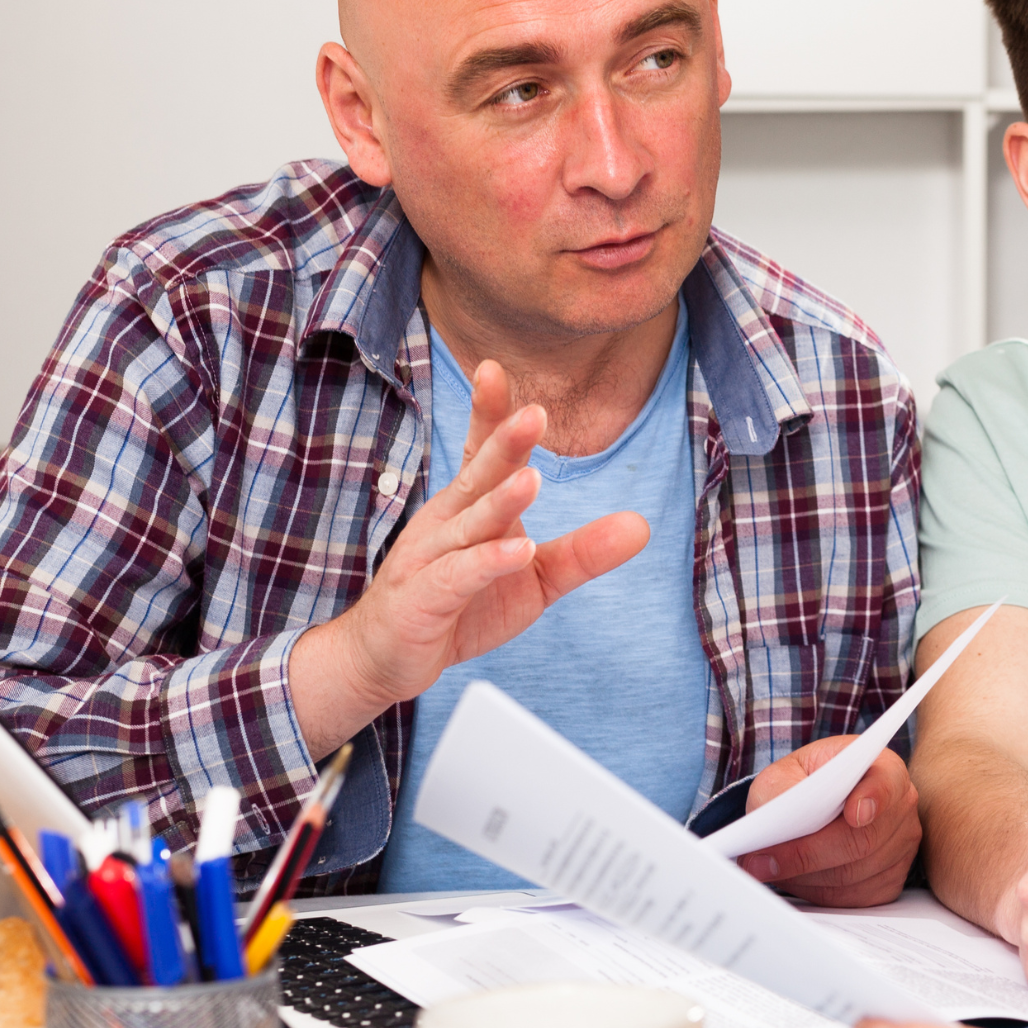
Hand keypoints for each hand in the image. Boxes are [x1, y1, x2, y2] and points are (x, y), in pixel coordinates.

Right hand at [293, 360, 647, 753]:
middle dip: (503, 442)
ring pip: (469, 523)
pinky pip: (458, 576)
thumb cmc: (458, 607)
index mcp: (468, 508)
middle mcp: (446, 523)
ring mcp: (429, 558)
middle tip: (534, 412)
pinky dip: (487, 563)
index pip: (480, 451)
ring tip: (533, 479)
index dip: (488, 413)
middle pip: (477, 475)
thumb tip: (642, 526)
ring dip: (500, 500)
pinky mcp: (424, 599)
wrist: (385, 659)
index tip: (494, 368)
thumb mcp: (534, 578)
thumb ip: (583, 552)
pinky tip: (517, 551)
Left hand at [735, 737, 921, 906]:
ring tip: (767, 869)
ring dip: (806, 876)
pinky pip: (854, 897)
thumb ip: (779, 791)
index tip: (854, 815)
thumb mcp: (785, 774)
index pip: (886, 782)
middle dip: (808, 853)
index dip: (874, 798)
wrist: (815, 806)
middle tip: (763, 860)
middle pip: (863, 840)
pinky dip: (817, 892)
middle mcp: (901, 808)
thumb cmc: (805, 784)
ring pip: (854, 874)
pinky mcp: (891, 881)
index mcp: (882, 768)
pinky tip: (796, 878)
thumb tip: (770, 827)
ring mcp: (901, 847)